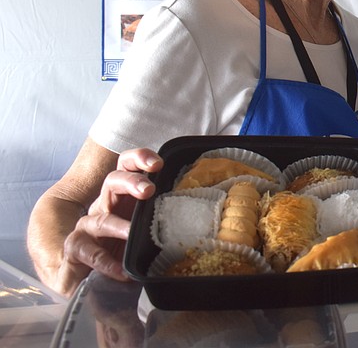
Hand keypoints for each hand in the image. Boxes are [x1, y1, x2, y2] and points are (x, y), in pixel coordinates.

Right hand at [60, 148, 161, 290]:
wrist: (87, 277)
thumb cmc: (123, 246)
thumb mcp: (146, 228)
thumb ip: (166, 218)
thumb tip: (204, 217)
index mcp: (124, 196)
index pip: (127, 166)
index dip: (139, 159)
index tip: (158, 163)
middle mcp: (105, 206)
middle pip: (112, 182)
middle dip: (131, 182)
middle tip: (148, 190)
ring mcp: (87, 227)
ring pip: (99, 218)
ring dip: (117, 225)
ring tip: (131, 232)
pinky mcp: (76, 249)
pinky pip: (88, 252)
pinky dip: (105, 262)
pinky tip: (120, 271)